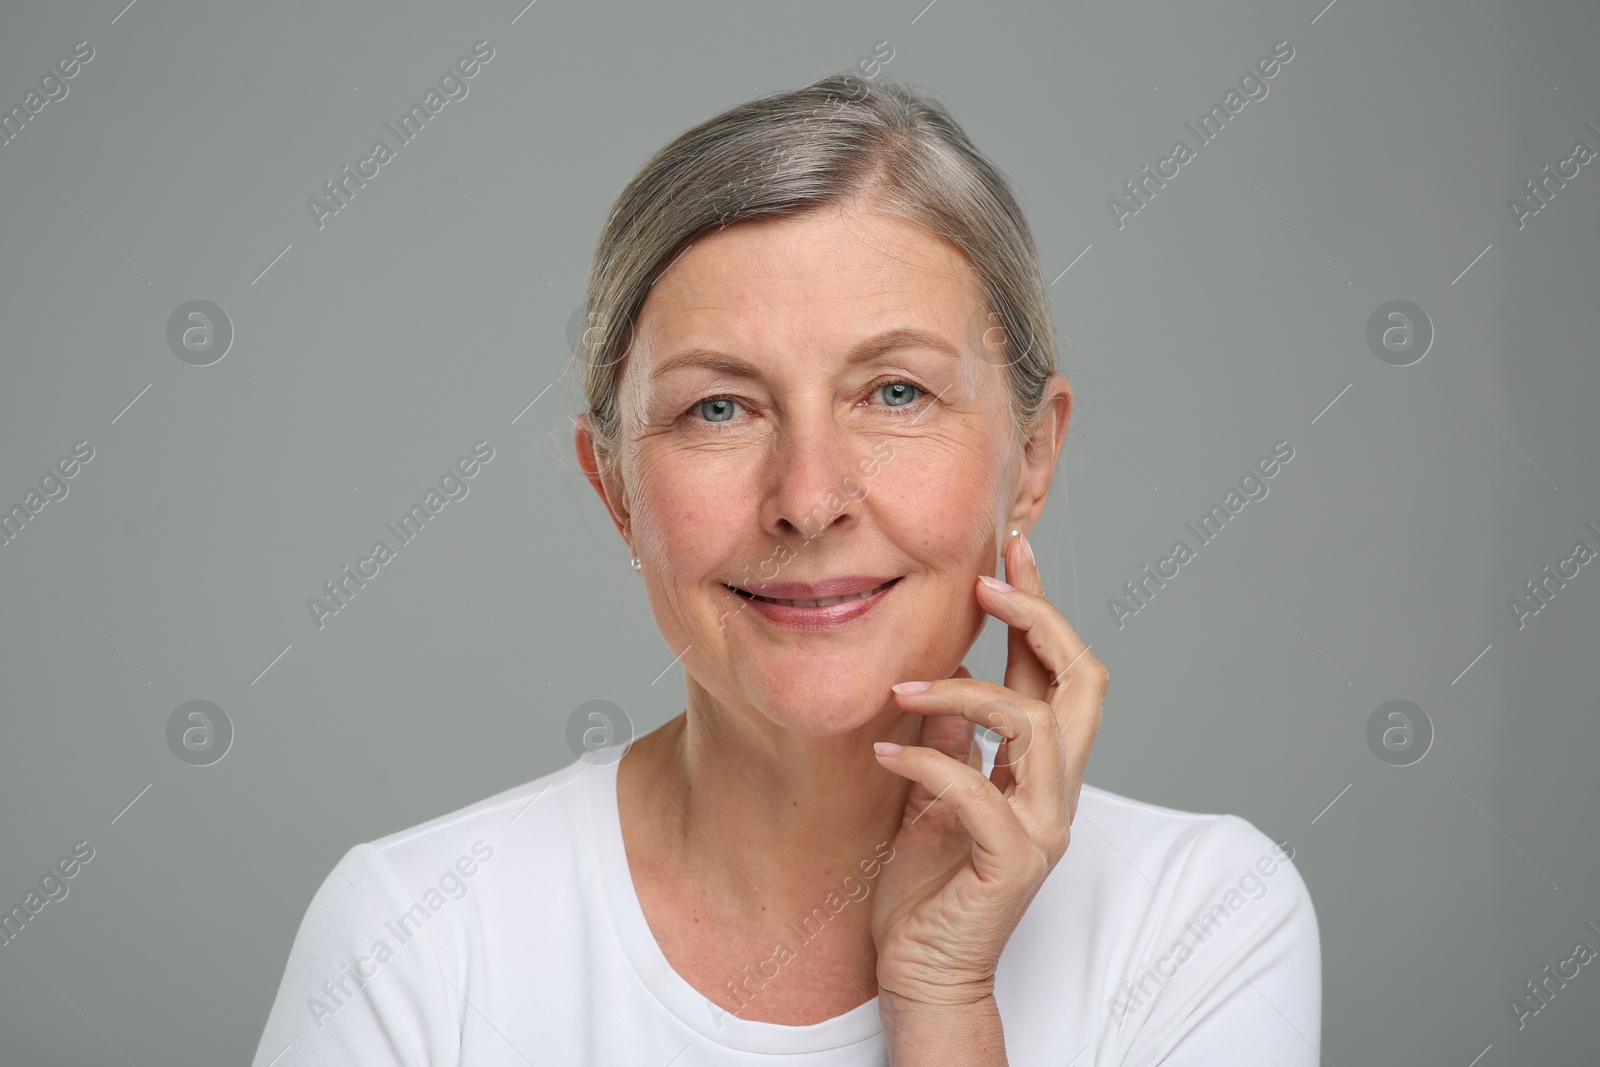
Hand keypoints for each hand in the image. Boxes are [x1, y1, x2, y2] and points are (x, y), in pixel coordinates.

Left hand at [870, 530, 1107, 1012]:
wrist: (922, 973)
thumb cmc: (924, 887)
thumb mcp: (932, 792)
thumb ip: (950, 738)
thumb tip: (941, 678)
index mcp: (1039, 768)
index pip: (1059, 670)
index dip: (1040, 606)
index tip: (1010, 548)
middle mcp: (1055, 791)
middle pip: (1084, 682)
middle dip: (1040, 620)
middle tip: (987, 581)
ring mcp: (1041, 827)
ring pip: (1036, 726)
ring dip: (964, 692)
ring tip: (901, 690)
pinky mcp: (1011, 863)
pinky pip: (977, 792)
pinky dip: (928, 763)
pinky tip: (882, 754)